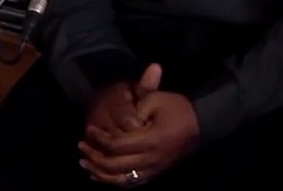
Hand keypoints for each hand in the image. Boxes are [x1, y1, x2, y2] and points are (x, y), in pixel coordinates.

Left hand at [79, 67, 200, 185]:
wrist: (201, 123)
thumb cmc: (177, 108)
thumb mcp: (155, 99)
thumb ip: (133, 107)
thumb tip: (113, 120)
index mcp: (150, 140)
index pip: (116, 145)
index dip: (99, 139)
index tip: (88, 129)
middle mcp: (151, 159)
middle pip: (115, 165)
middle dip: (94, 156)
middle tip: (81, 145)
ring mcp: (154, 169)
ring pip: (121, 179)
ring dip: (100, 173)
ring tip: (84, 163)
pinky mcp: (155, 173)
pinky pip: (131, 183)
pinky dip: (113, 182)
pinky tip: (99, 176)